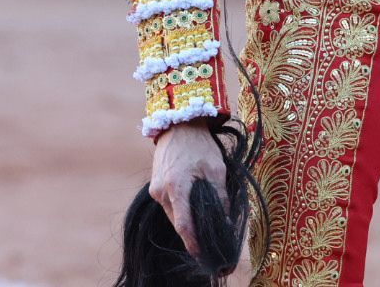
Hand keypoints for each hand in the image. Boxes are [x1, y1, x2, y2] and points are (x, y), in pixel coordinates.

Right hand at [148, 120, 228, 264]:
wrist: (179, 124)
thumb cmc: (200, 145)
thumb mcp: (215, 168)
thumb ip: (219, 195)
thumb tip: (225, 220)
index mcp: (176, 188)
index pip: (183, 225)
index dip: (193, 243)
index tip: (202, 254)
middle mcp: (161, 192)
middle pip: (178, 222)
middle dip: (192, 232)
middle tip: (210, 239)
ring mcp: (155, 190)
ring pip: (173, 214)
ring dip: (187, 220)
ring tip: (204, 222)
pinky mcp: (155, 186)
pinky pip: (169, 205)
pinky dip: (181, 209)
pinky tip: (194, 206)